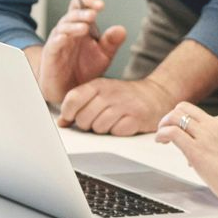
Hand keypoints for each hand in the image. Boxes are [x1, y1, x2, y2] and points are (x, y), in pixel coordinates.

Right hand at [36, 0, 127, 103]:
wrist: (69, 90)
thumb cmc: (84, 69)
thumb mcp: (103, 55)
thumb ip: (111, 42)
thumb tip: (121, 29)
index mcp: (80, 27)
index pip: (80, 6)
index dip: (89, 2)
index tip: (101, 5)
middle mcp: (68, 31)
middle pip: (72, 14)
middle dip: (82, 13)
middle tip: (93, 15)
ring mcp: (58, 41)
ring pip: (63, 26)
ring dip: (73, 25)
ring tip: (85, 27)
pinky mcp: (51, 54)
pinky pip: (53, 44)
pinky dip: (59, 39)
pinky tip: (65, 38)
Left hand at [57, 75, 176, 134]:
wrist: (156, 95)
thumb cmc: (123, 96)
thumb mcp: (99, 93)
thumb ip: (79, 104)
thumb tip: (61, 122)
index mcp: (97, 85)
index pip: (72, 99)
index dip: (67, 113)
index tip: (70, 117)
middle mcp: (110, 93)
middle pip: (83, 118)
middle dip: (87, 124)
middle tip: (96, 120)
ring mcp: (124, 105)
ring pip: (99, 128)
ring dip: (102, 129)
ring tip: (111, 122)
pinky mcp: (137, 118)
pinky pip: (116, 132)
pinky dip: (118, 132)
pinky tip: (122, 124)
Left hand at [154, 103, 217, 208]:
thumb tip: (207, 153)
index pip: (201, 114)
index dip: (189, 124)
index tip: (186, 135)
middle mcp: (216, 125)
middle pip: (184, 108)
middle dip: (172, 117)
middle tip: (167, 129)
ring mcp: (205, 135)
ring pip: (175, 115)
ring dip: (164, 124)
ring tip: (162, 136)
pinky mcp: (196, 149)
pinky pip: (171, 132)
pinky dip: (161, 134)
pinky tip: (161, 141)